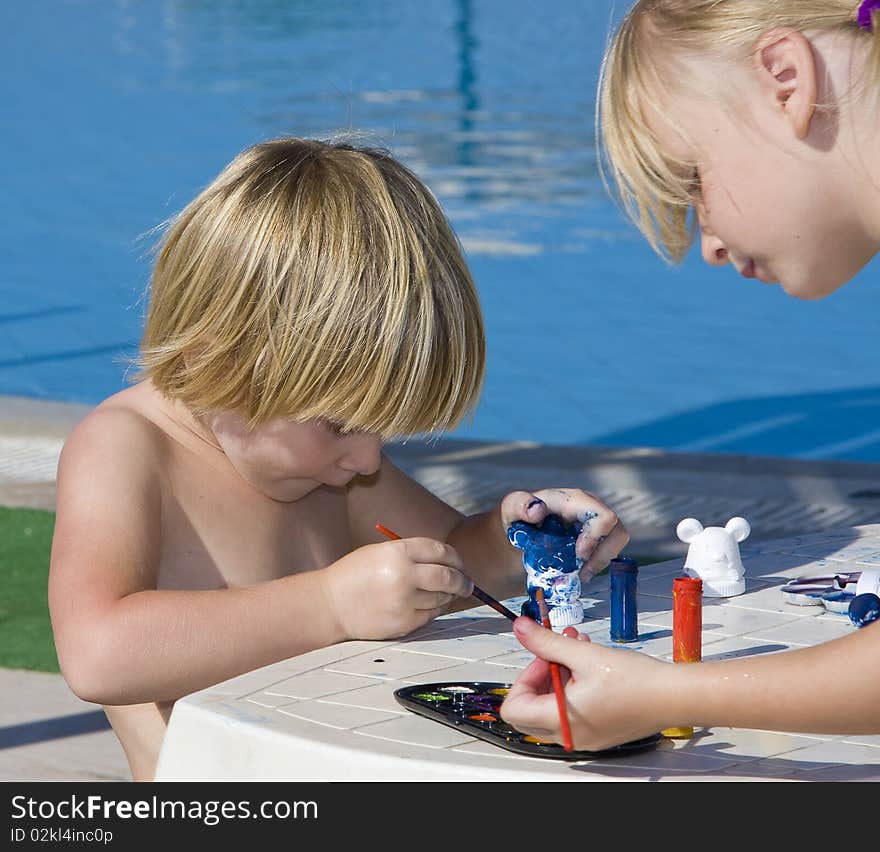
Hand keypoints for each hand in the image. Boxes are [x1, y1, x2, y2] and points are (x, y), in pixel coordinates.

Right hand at [322, 539, 472, 639]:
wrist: (330, 604)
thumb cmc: (356, 575)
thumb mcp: (381, 552)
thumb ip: (413, 555)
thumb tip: (450, 564)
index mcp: (398, 551)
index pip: (442, 552)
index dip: (456, 558)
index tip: (460, 564)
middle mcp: (404, 575)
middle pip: (449, 576)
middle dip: (463, 581)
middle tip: (467, 584)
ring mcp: (404, 601)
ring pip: (442, 598)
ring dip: (448, 597)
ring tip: (443, 594)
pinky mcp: (403, 623)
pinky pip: (430, 616)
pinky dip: (433, 611)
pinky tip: (426, 606)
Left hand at [500, 487, 628, 576]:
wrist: (519, 528)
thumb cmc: (517, 515)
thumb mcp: (512, 507)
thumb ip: (520, 505)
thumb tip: (538, 510)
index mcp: (574, 500)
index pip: (603, 516)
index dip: (596, 538)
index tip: (579, 555)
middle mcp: (590, 509)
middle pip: (617, 531)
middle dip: (603, 554)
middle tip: (583, 571)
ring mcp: (595, 523)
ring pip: (616, 543)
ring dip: (601, 562)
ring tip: (581, 574)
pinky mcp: (595, 538)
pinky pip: (607, 552)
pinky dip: (597, 565)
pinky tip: (580, 572)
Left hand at [500, 616, 666, 750]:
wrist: (674, 696)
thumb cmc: (636, 680)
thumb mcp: (583, 654)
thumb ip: (546, 642)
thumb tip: (521, 629)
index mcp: (561, 720)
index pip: (513, 708)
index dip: (523, 677)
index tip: (543, 656)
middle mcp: (569, 736)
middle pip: (530, 709)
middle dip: (540, 675)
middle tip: (557, 652)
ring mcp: (585, 737)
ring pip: (551, 707)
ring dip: (558, 675)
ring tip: (578, 648)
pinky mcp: (598, 731)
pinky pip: (571, 711)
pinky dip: (573, 686)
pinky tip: (589, 662)